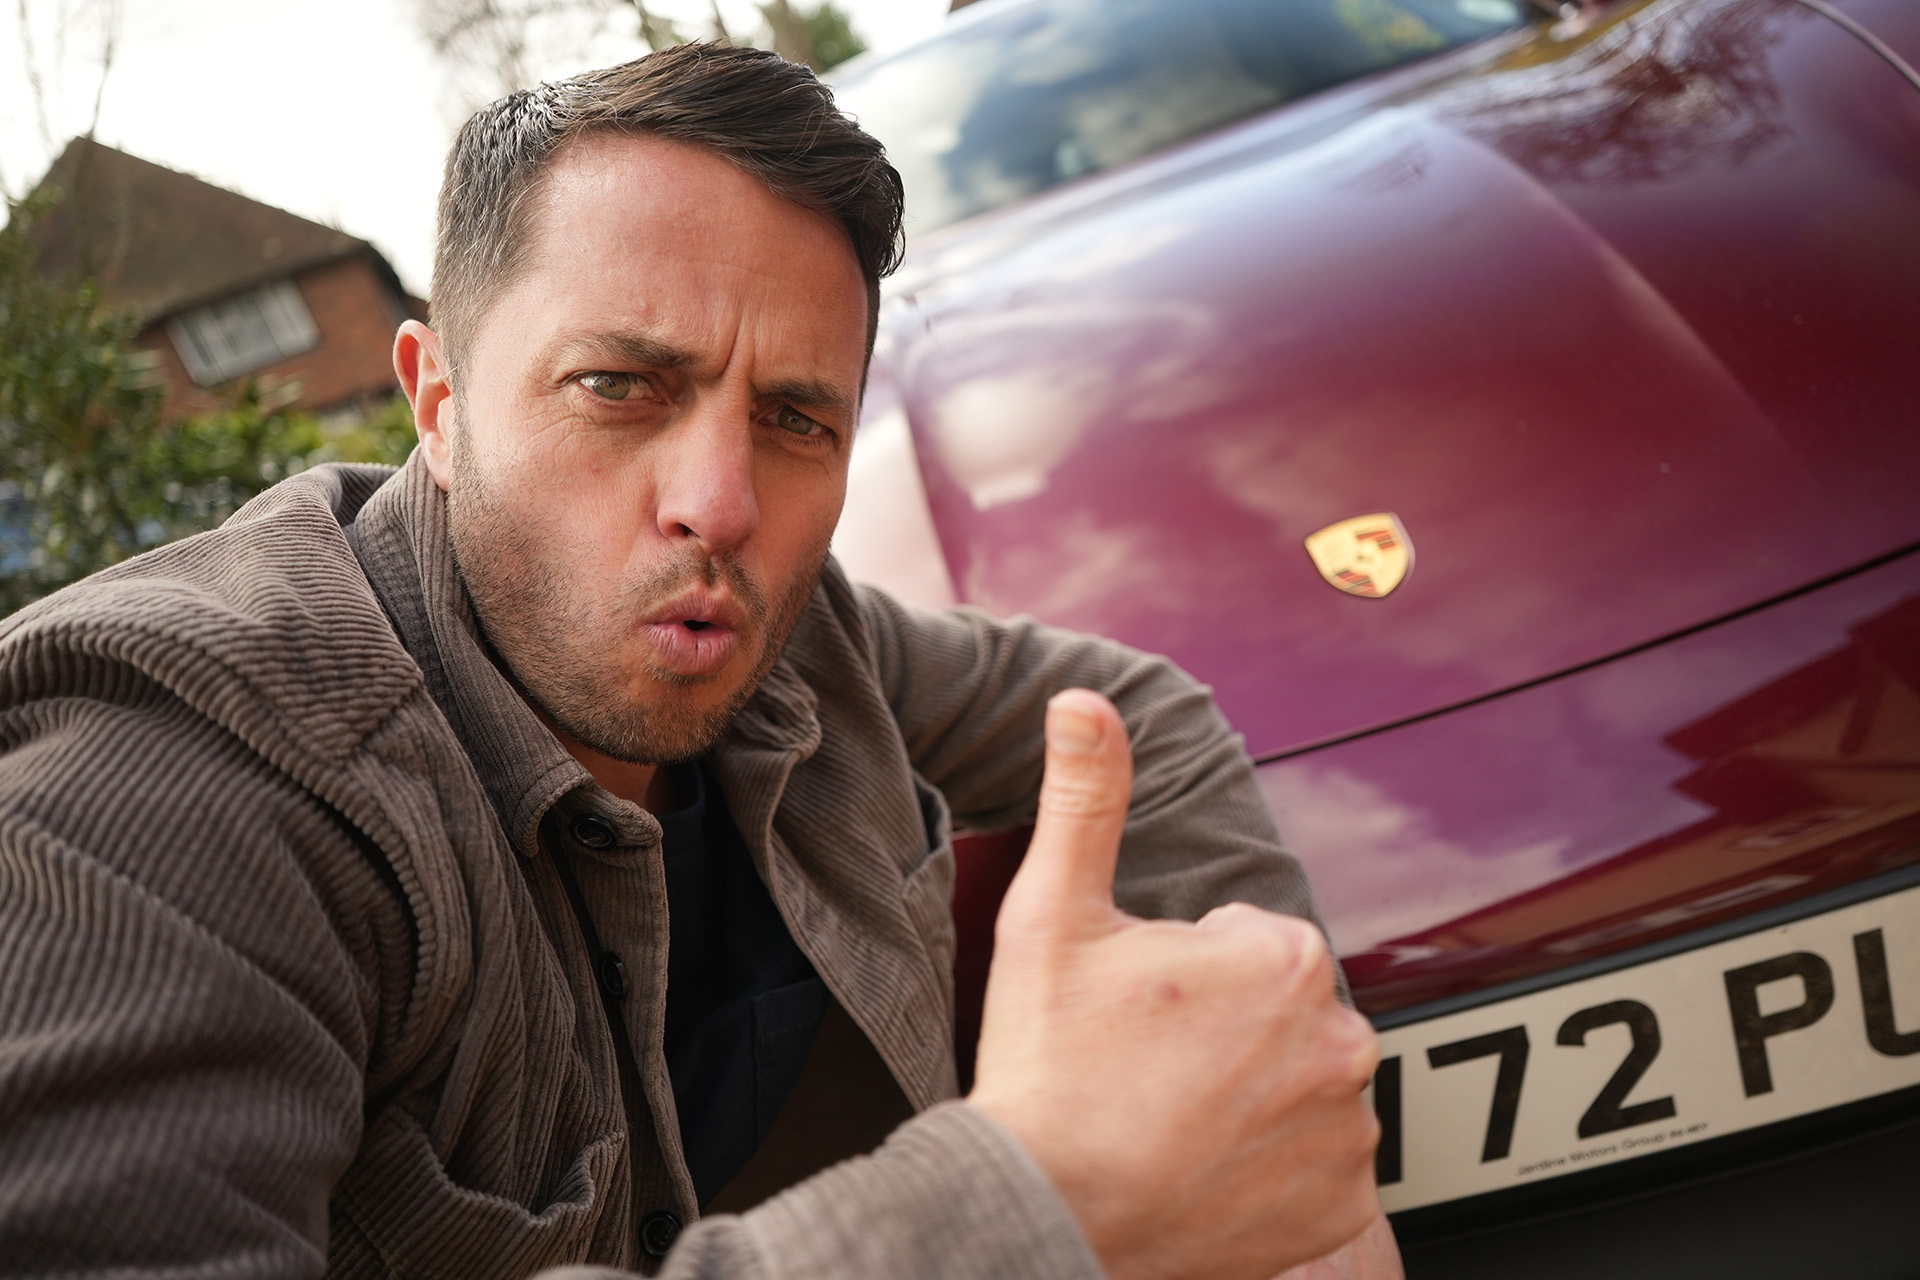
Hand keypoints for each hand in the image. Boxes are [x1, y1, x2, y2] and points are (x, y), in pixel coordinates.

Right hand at [968, 690, 1382, 1279]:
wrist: (1042, 1208)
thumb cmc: (1047, 1063)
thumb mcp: (1054, 914)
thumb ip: (1086, 797)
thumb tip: (1084, 701)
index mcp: (1286, 959)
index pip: (1248, 945)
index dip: (1186, 975)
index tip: (1137, 1014)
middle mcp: (1342, 1043)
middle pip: (1282, 1015)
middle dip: (1227, 1032)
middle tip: (1147, 1068)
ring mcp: (1347, 1134)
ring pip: (1301, 1088)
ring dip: (1254, 1098)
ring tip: (1169, 1119)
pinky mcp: (1340, 1209)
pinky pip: (1318, 1172)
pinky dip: (1273, 1171)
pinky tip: (1204, 1170)